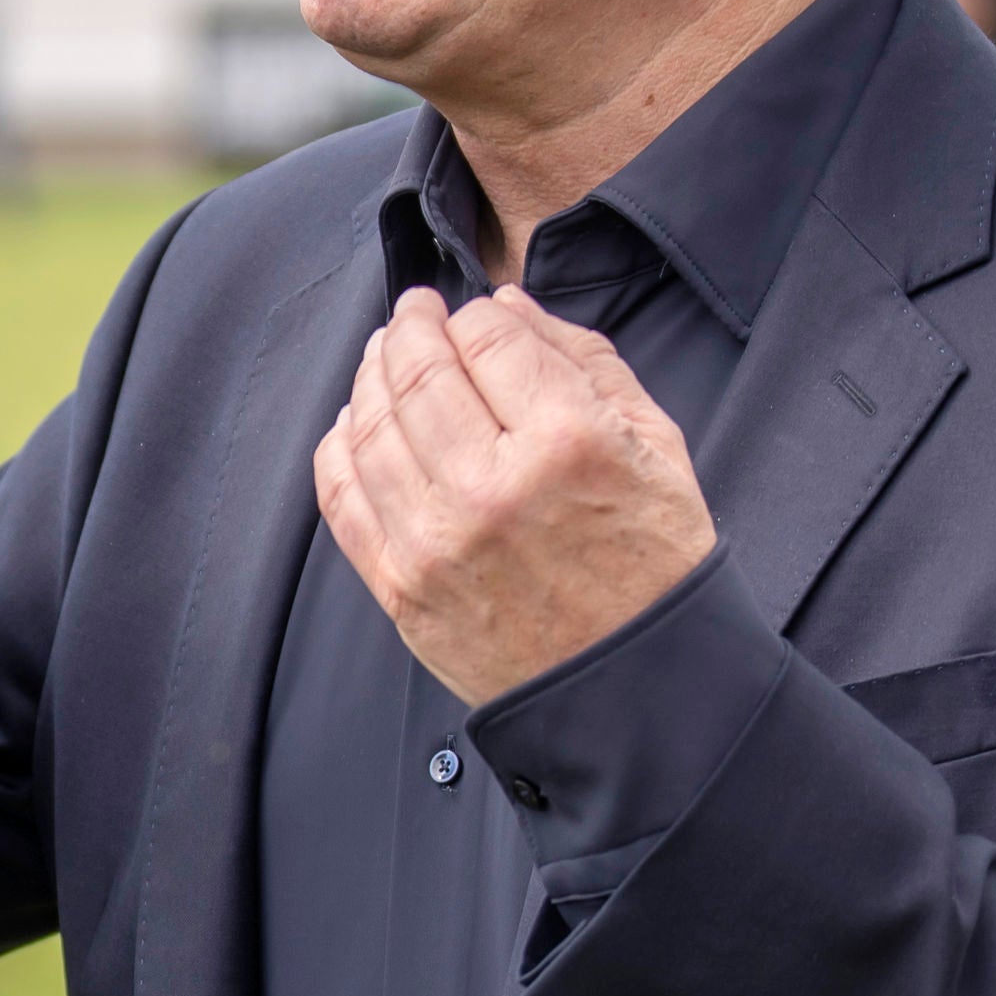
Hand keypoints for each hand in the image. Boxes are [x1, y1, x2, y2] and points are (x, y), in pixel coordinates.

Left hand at [311, 285, 715, 706]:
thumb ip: (582, 360)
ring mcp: (435, 541)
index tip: (474, 316)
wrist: (636, 692)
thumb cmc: (655, 563)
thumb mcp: (655, 445)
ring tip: (385, 359)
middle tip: (413, 314)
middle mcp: (491, 487)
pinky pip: (341, 494)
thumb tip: (504, 303)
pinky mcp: (400, 587)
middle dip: (409, 326)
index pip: (486, 335)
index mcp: (567, 442)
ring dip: (370, 376)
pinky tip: (357, 423)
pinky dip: (340, 444)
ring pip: (369, 422)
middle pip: (416, 368)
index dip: (477, 314)